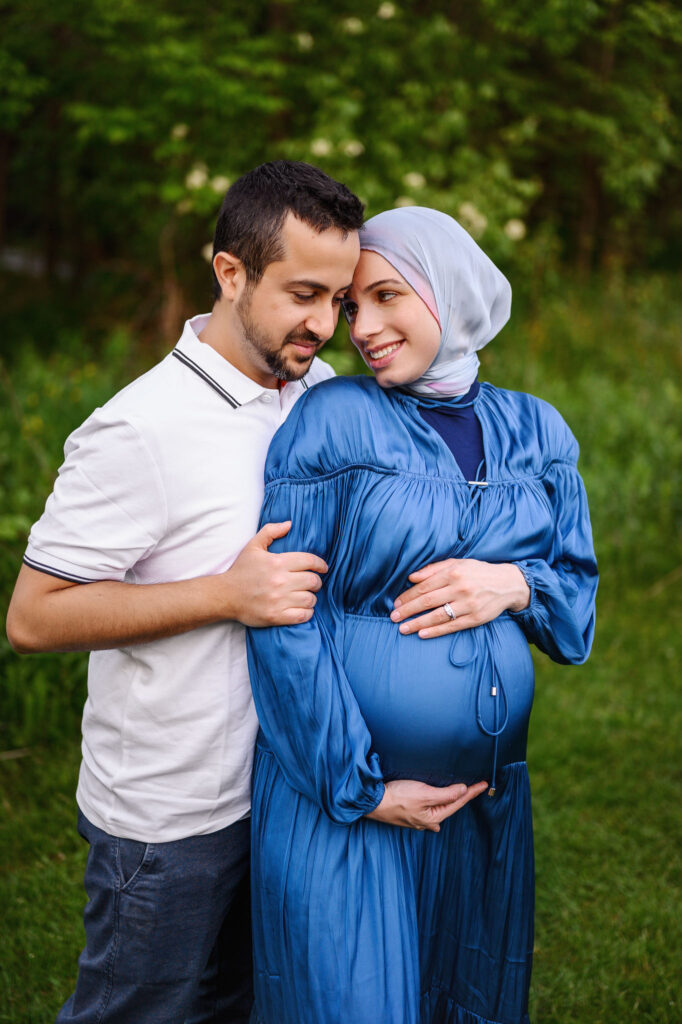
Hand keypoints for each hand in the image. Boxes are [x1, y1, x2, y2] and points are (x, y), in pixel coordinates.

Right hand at [224, 521, 327, 627]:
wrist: (225, 595)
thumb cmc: (241, 570)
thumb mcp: (253, 546)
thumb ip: (271, 531)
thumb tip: (290, 524)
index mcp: (277, 562)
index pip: (309, 561)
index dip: (320, 564)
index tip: (323, 568)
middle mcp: (280, 581)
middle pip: (313, 581)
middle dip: (316, 582)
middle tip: (313, 583)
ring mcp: (278, 600)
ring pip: (310, 599)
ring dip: (312, 598)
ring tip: (307, 596)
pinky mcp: (276, 616)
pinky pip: (303, 615)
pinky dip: (307, 612)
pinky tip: (303, 609)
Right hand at [366, 778, 487, 831]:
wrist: (374, 802)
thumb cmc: (398, 797)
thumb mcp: (424, 794)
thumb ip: (445, 794)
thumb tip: (463, 791)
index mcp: (434, 817)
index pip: (459, 802)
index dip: (472, 792)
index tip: (485, 784)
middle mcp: (428, 821)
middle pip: (451, 806)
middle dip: (464, 797)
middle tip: (476, 787)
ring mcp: (419, 819)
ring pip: (441, 809)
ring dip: (451, 801)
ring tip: (461, 795)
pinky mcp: (411, 813)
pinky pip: (430, 811)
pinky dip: (438, 806)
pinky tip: (437, 812)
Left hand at [390, 558, 529, 638]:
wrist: (508, 584)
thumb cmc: (478, 572)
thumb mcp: (458, 563)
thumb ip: (434, 569)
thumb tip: (412, 577)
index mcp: (454, 573)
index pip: (425, 586)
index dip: (408, 596)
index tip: (397, 604)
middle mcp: (460, 588)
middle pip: (428, 601)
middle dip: (408, 610)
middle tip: (394, 617)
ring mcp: (469, 604)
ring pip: (438, 615)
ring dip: (418, 623)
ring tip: (403, 629)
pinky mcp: (476, 618)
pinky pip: (452, 626)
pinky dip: (436, 631)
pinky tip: (422, 634)